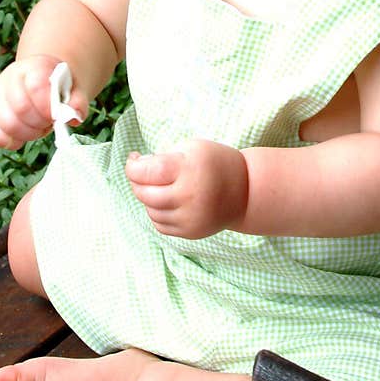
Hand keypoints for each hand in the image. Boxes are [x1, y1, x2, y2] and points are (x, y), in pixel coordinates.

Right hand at [0, 55, 87, 149]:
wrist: (41, 82)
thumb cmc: (58, 87)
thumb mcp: (73, 89)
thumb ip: (78, 101)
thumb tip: (74, 117)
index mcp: (34, 66)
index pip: (36, 86)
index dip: (47, 106)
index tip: (55, 115)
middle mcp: (10, 77)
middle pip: (21, 108)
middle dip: (40, 123)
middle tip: (49, 122)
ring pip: (8, 124)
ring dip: (29, 133)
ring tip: (38, 127)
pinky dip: (14, 141)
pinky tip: (25, 134)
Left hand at [125, 138, 248, 238]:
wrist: (246, 193)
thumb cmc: (216, 164)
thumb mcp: (193, 148)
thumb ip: (164, 156)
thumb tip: (138, 168)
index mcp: (189, 169)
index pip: (146, 171)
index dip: (133, 166)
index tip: (134, 159)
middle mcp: (189, 196)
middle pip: (145, 193)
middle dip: (137, 182)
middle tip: (142, 173)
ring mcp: (190, 218)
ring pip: (150, 211)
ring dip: (148, 198)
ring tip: (160, 187)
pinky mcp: (191, 232)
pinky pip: (160, 225)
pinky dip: (157, 213)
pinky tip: (167, 201)